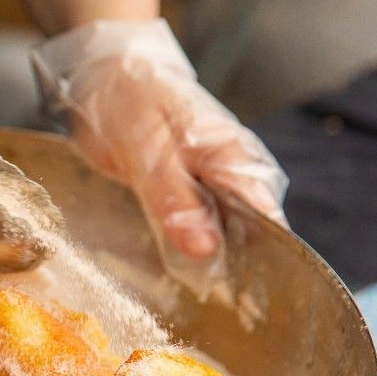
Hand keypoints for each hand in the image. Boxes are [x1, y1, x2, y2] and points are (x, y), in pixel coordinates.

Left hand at [32, 19, 287, 290]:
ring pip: (220, 238)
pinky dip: (183, 248)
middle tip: (205, 300)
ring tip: (188, 290)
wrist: (109, 75)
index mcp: (237, 159)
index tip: (240, 299)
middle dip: (229, 270)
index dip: (259, 262)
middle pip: (248, 237)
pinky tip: (171, 267)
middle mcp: (234, 175)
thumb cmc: (133, 100)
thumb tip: (206, 251)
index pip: (268, 222)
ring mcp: (212, 187)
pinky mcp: (188, 195)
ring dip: (204, 264)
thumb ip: (175, 201)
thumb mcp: (147, 152)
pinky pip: (194, 230)